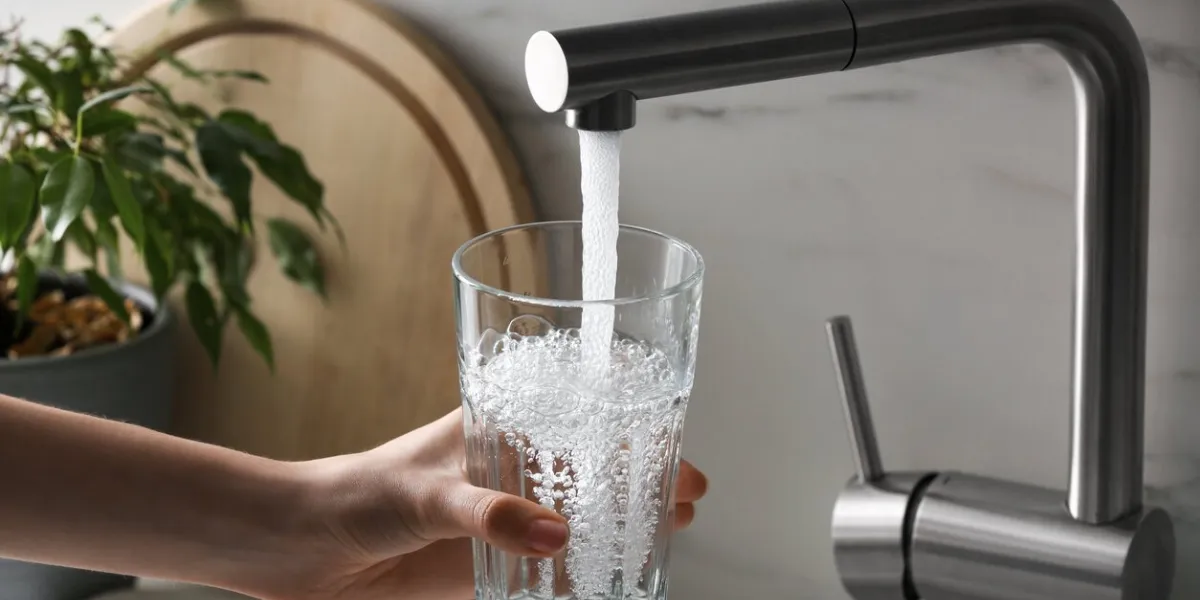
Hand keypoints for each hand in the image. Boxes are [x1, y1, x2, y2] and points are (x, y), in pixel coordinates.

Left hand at [230, 408, 708, 599]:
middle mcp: (511, 470)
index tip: (674, 441)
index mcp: (498, 427)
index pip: (578, 415)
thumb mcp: (426, 492)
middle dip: (643, 476)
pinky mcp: (493, 565)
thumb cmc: (358, 491)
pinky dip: (585, 572)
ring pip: (582, 517)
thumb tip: (555, 536)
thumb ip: (489, 511)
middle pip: (594, 466)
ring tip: (668, 531)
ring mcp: (507, 519)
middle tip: (688, 494)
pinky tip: (615, 577)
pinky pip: (552, 569)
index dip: (631, 424)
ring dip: (624, 523)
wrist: (307, 548)